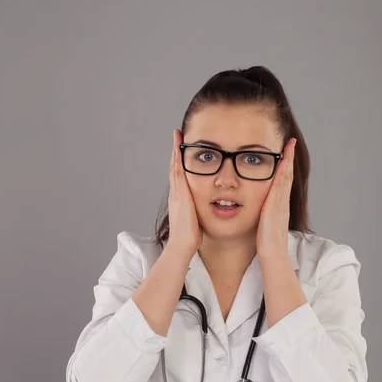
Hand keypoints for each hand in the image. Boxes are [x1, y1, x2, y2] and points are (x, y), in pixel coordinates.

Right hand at [167, 129, 202, 254]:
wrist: (182, 245)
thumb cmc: (190, 237)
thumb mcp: (195, 220)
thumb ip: (198, 212)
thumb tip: (207, 210)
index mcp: (180, 199)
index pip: (179, 176)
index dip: (179, 162)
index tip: (181, 150)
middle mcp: (176, 193)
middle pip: (175, 167)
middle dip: (176, 152)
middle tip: (177, 136)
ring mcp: (176, 193)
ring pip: (175, 166)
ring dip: (176, 150)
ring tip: (177, 136)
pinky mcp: (180, 194)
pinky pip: (177, 172)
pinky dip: (177, 159)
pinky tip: (179, 148)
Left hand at [256, 138, 295, 260]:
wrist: (273, 254)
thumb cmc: (266, 244)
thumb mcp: (264, 225)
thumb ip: (263, 217)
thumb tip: (260, 213)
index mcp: (278, 206)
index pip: (283, 182)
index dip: (285, 167)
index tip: (286, 154)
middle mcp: (282, 202)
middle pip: (287, 175)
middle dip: (289, 158)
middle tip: (291, 142)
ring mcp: (281, 202)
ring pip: (286, 176)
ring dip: (288, 159)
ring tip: (290, 145)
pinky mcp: (277, 204)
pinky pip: (281, 183)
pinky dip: (284, 170)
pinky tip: (283, 159)